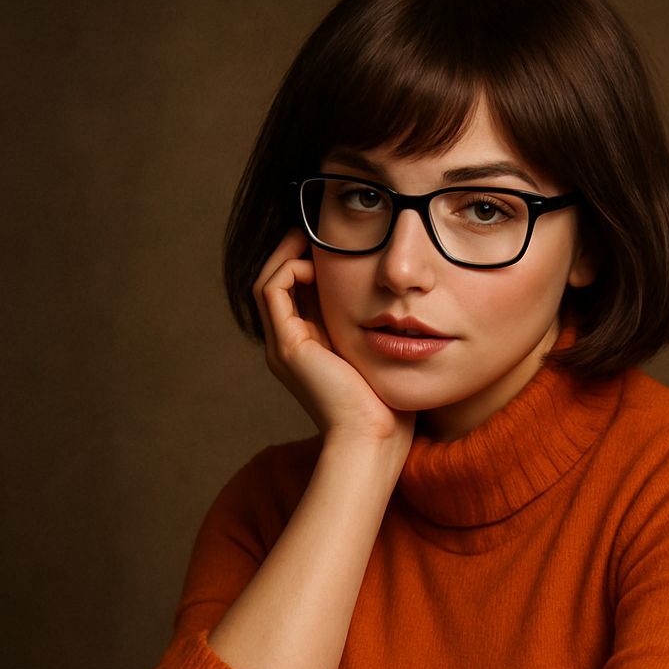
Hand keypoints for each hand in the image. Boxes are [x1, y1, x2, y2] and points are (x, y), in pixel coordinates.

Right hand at [251, 229, 416, 456]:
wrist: (375, 440)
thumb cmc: (389, 408)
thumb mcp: (382, 357)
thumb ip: (378, 331)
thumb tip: (399, 303)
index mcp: (310, 350)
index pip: (298, 294)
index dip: (310, 263)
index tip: (334, 243)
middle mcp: (289, 347)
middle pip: (279, 285)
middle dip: (295, 252)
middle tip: (316, 228)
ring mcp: (284, 347)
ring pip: (269, 283)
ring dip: (287, 253)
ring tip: (311, 234)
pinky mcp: (288, 347)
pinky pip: (272, 291)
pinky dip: (289, 267)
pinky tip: (315, 261)